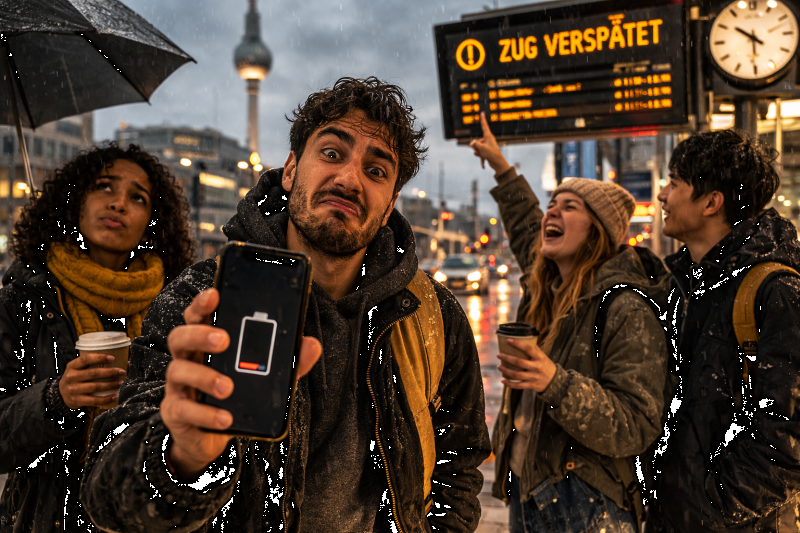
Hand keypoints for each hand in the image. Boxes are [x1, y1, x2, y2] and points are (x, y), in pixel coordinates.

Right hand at [59, 353, 125, 408]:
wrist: (61, 394)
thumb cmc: (77, 378)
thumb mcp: (80, 369)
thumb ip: (96, 365)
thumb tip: (126, 363)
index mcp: (72, 366)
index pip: (85, 359)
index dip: (99, 358)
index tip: (112, 358)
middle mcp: (71, 377)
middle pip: (93, 373)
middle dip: (109, 372)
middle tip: (122, 372)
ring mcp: (73, 389)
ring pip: (94, 386)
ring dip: (110, 385)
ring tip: (120, 383)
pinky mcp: (76, 400)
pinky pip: (93, 400)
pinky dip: (105, 399)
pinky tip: (115, 396)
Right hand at [162, 289, 321, 480]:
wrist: (209, 436)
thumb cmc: (235, 395)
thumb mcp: (263, 376)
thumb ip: (287, 362)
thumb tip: (311, 345)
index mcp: (206, 343)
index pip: (197, 316)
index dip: (202, 303)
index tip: (215, 294)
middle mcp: (188, 358)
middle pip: (179, 336)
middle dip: (199, 334)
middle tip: (224, 339)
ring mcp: (178, 385)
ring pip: (177, 371)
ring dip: (204, 377)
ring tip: (228, 387)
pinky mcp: (175, 412)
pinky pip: (183, 409)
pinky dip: (205, 414)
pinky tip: (225, 417)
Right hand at [468, 112, 511, 175]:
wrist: (497, 163)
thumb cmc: (491, 154)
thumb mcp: (481, 148)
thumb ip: (474, 144)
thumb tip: (471, 143)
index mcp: (488, 136)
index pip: (484, 126)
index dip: (482, 119)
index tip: (482, 113)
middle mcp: (488, 140)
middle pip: (477, 140)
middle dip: (476, 146)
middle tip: (481, 151)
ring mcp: (487, 146)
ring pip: (478, 147)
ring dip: (478, 152)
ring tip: (484, 155)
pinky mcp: (487, 151)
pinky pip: (480, 153)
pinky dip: (481, 158)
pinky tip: (483, 164)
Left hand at [497, 338, 556, 391]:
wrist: (555, 381)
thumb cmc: (546, 366)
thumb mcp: (543, 356)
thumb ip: (534, 349)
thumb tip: (524, 338)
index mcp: (540, 358)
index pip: (528, 349)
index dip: (518, 344)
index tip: (508, 340)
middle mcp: (536, 367)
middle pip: (519, 362)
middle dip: (507, 358)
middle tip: (499, 355)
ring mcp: (533, 377)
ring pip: (516, 374)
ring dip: (505, 370)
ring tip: (499, 366)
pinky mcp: (531, 385)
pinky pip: (518, 385)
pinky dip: (509, 384)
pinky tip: (503, 380)